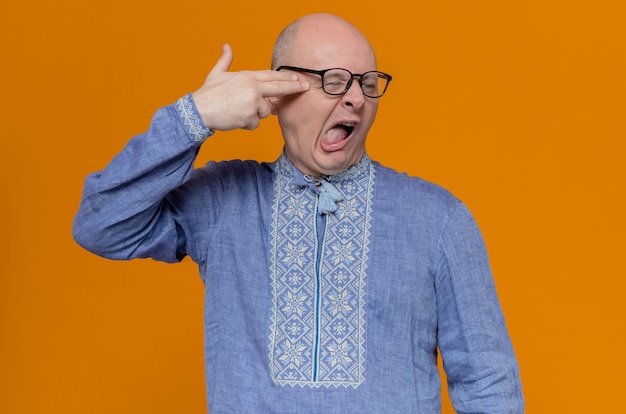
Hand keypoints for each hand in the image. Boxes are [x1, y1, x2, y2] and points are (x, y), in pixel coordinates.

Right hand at [191, 44, 309, 130]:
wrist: (199, 110)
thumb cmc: (207, 94)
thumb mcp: (217, 74)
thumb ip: (225, 61)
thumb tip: (227, 46)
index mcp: (247, 76)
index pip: (272, 76)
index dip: (287, 77)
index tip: (299, 78)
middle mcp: (253, 87)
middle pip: (279, 88)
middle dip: (294, 88)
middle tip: (306, 87)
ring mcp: (253, 102)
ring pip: (264, 111)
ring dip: (254, 114)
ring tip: (237, 110)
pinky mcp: (250, 117)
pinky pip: (255, 123)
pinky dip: (246, 124)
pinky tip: (235, 118)